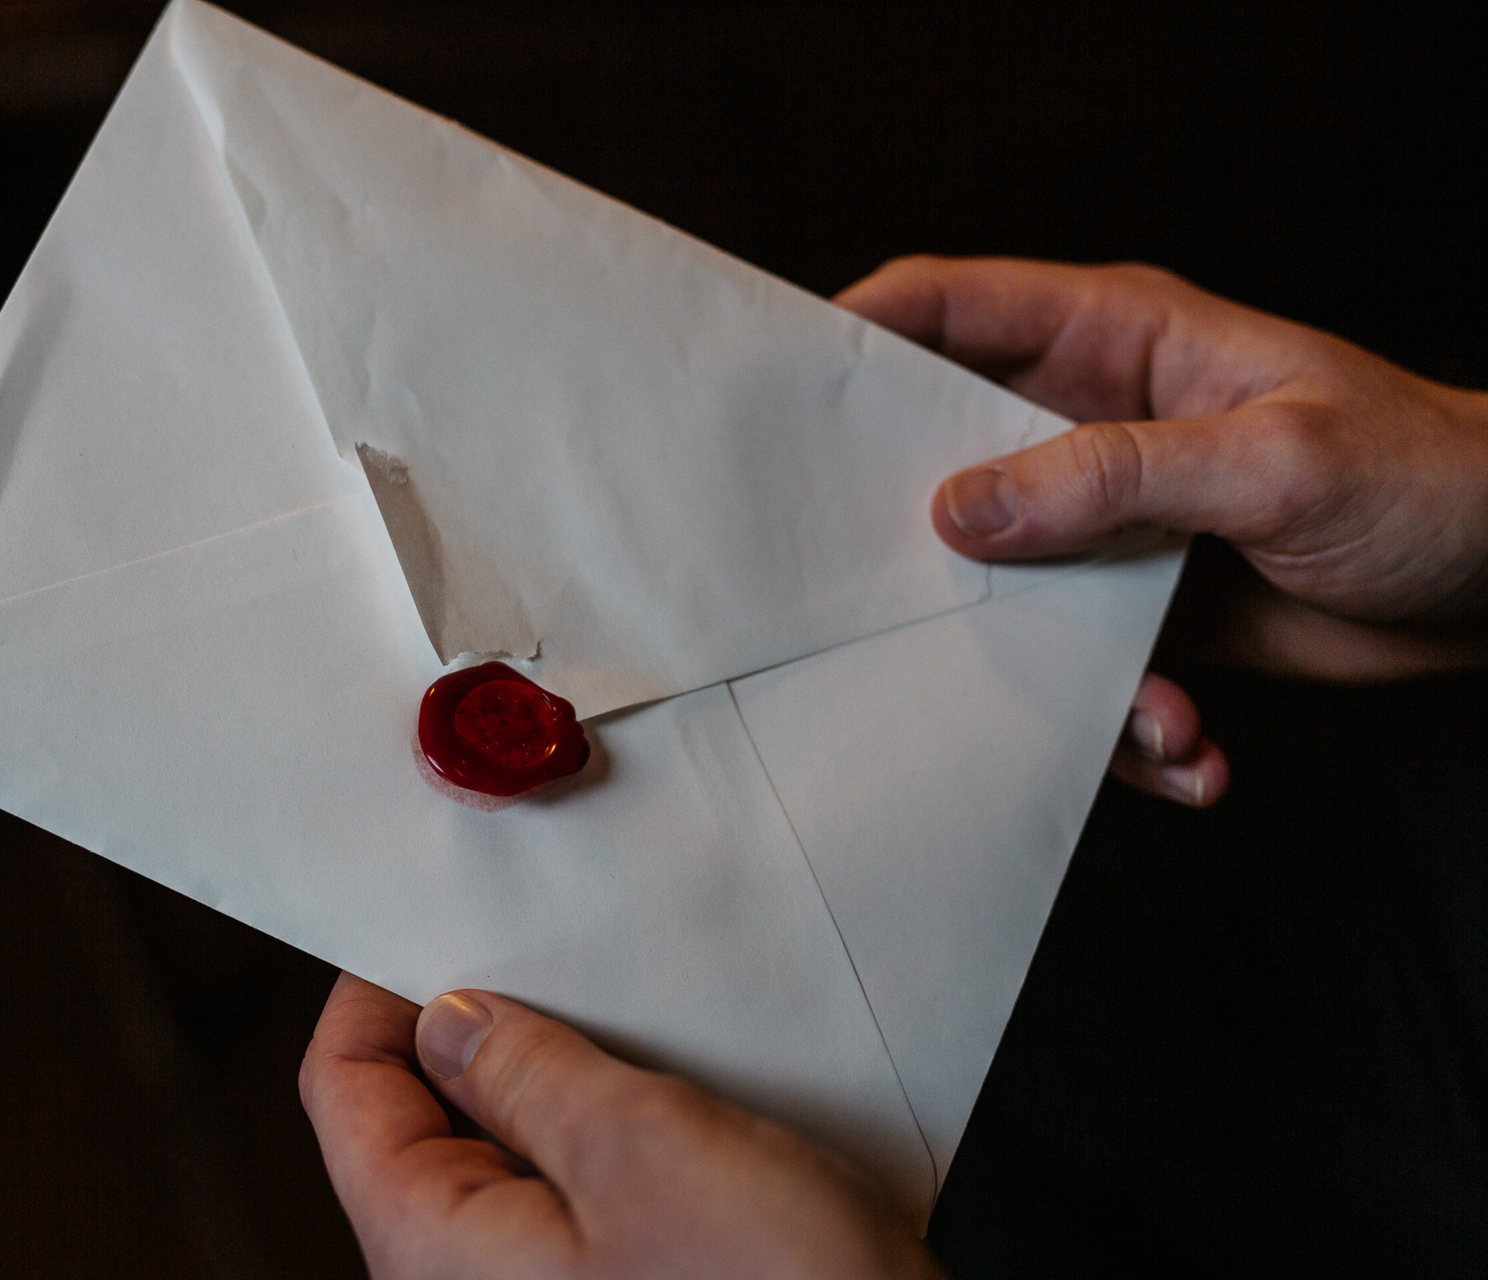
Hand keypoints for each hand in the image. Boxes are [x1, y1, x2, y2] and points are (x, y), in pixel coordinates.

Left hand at [300, 973, 942, 1279]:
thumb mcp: (642, 1148)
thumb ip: (526, 1074)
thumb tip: (449, 1020)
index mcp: (437, 1255)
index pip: (343, 1096)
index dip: (371, 996)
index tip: (424, 926)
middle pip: (418, 1124)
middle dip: (473, 1032)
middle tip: (541, 951)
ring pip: (505, 1154)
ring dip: (553, 1076)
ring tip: (620, 1016)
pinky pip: (574, 1193)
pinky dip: (604, 1127)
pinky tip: (670, 1092)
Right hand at [837, 257, 1487, 806]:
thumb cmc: (1428, 477)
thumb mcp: (1274, 460)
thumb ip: (1113, 478)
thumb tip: (961, 509)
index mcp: (1116, 342)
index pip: (952, 308)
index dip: (857, 337)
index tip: (780, 399)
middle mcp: (1095, 426)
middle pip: (946, 458)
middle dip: (909, 533)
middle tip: (870, 599)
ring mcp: (1113, 522)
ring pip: (1006, 590)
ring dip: (1046, 670)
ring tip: (1149, 713)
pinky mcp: (1142, 610)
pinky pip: (1082, 669)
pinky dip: (1126, 723)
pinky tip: (1191, 749)